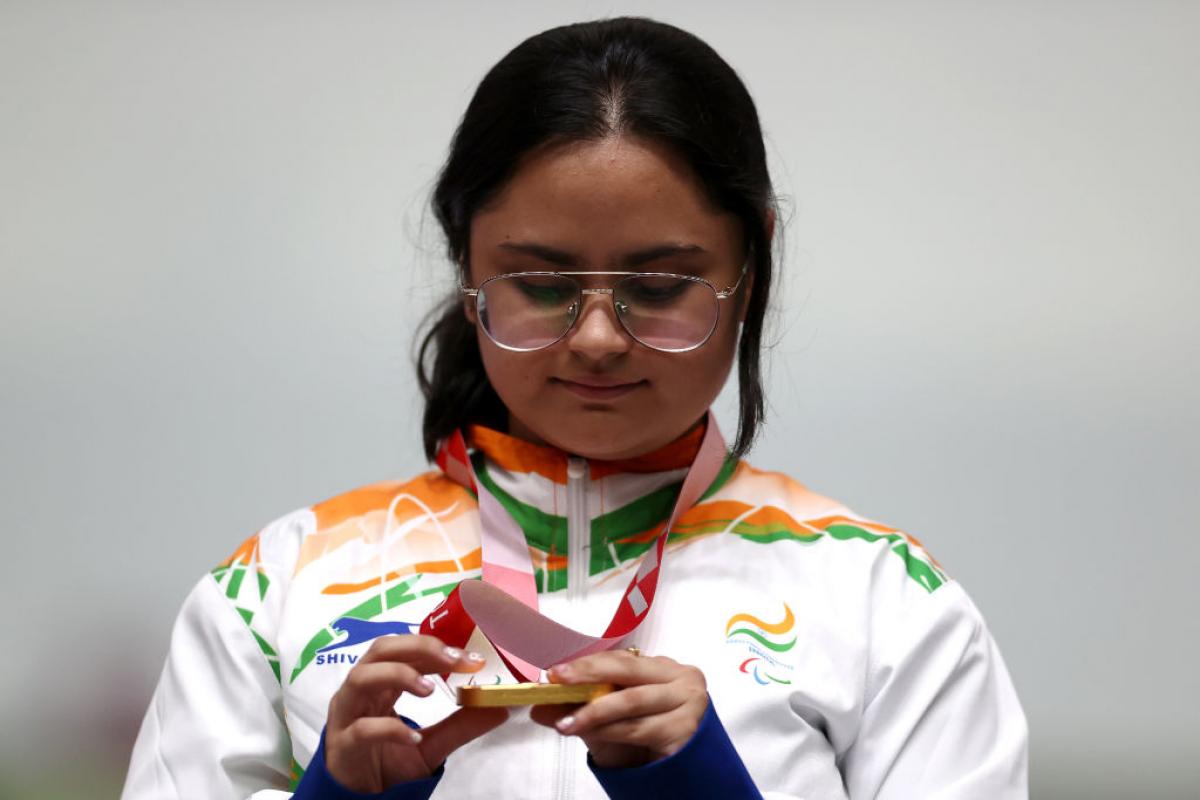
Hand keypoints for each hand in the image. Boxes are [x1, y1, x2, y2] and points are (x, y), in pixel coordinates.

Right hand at [325, 635, 508, 792]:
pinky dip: (389, 728)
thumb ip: (461, 724)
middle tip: (451, 659)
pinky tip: (413, 737)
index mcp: (381, 682)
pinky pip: (361, 728)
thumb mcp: (433, 742)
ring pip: (360, 677)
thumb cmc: (390, 760)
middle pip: (380, 650)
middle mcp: (360, 691)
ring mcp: (347, 715)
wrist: (363, 799)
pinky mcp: (343, 744)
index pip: (405, 649)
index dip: (436, 647)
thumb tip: (500, 708)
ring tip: (430, 689)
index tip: (470, 658)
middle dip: (417, 648)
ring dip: (398, 675)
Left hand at [529, 650, 708, 768]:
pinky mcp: (686, 729)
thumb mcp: (610, 722)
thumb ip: (580, 709)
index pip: (622, 659)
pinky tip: (587, 733)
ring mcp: (689, 702)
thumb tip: (540, 707)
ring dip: (592, 711)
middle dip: (588, 674)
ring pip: (631, 700)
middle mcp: (682, 678)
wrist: (681, 777)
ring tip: (565, 722)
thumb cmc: (648, 741)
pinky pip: (638, 728)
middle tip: (557, 682)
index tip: (555, 672)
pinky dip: (608, 730)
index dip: (587, 663)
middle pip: (628, 670)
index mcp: (664, 668)